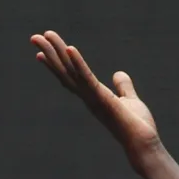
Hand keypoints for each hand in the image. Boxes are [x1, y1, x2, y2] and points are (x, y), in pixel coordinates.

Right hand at [32, 31, 158, 159]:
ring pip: (71, 71)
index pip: (71, 77)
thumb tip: (119, 74)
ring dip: (57, 52)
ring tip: (45, 35)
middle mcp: (88, 97)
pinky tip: (71, 48)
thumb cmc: (138, 127)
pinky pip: (88, 78)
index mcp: (93, 96)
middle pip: (66, 71)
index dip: (56, 65)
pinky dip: (80, 63)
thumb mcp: (131, 101)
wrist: (144, 144)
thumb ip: (124, 87)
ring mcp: (93, 98)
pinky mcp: (102, 99)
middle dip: (51, 53)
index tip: (41, 53)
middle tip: (34, 37)